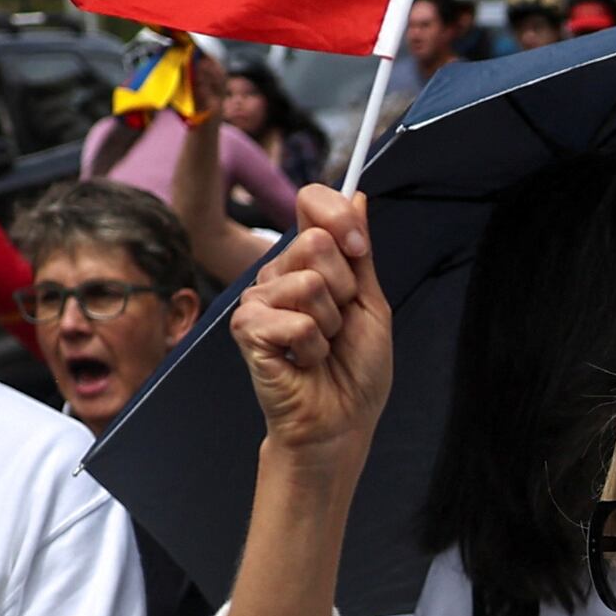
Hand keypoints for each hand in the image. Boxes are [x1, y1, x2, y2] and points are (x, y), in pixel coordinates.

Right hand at [236, 188, 389, 454]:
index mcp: (307, 261)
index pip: (312, 201)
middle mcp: (276, 273)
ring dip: (330, 324)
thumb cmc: (355, 369)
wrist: (341, 421)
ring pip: (310, 283)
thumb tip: (357, 194)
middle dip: (345, 290)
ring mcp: (257, 299)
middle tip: (338, 324)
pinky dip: (313, 347)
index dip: (341, 218)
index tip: (359, 250)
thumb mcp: (369, 302)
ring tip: (321, 346)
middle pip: (316, 242)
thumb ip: (360, 252)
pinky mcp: (246, 328)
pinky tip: (302, 361)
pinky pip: (296, 321)